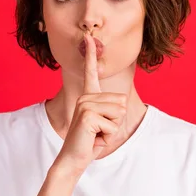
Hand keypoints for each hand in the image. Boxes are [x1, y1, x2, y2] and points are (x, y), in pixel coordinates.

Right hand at [53, 32, 127, 176]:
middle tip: (99, 130)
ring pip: (118, 113)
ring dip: (112, 129)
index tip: (88, 37)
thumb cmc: (91, 141)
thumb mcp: (104, 123)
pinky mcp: (88, 115)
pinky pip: (113, 125)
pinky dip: (107, 136)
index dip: (90, 54)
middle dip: (116, 121)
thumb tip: (120, 101)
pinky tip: (94, 138)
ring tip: (96, 134)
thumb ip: (111, 109)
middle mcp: (85, 97)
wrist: (74, 158)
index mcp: (88, 96)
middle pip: (121, 101)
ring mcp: (85, 105)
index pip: (90, 72)